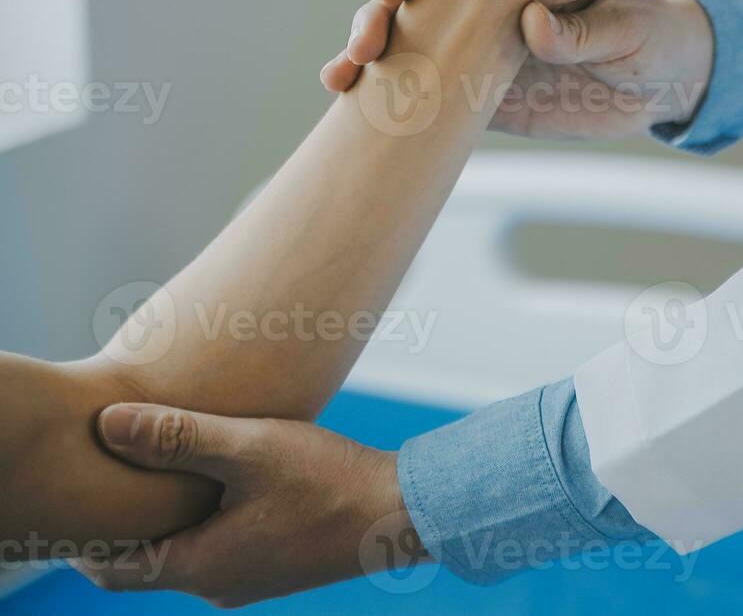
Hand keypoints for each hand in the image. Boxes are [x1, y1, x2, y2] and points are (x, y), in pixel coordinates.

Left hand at [76, 403, 421, 608]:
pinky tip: (221, 484)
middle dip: (124, 527)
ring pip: (187, 556)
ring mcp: (252, 579)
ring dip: (169, 522)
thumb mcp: (249, 448)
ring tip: (160, 474)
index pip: (112, 571)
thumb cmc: (327, 481)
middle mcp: (220, 584)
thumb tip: (108, 424)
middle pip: (147, 565)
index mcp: (200, 566)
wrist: (402, 513)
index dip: (83, 541)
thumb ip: (178, 437)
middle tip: (109, 479)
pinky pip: (222, 549)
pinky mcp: (279, 564)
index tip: (73, 500)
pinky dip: (204, 523)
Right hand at [322, 0, 714, 139]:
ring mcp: (476, 54)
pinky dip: (386, 103)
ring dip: (365, 59)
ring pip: (406, 49)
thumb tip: (533, 26)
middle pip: (410, 2)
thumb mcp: (626, 28)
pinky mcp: (479, 100)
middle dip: (374, 18)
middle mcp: (485, 7)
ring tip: (340, 80)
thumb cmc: (652, 38)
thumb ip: (582, 29)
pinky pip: (425, 99)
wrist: (665, 84)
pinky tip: (353, 109)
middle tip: (362, 45)